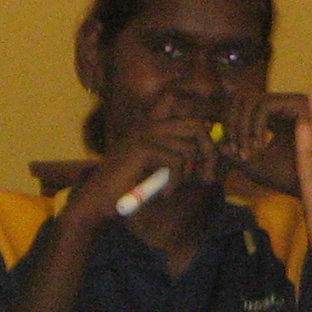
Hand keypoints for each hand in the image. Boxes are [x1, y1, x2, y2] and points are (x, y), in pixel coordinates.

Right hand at [70, 114, 223, 228]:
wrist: (98, 200)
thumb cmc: (128, 189)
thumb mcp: (160, 171)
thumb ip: (181, 160)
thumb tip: (213, 158)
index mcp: (151, 126)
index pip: (185, 111)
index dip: (203, 131)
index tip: (206, 157)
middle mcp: (148, 125)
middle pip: (196, 126)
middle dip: (209, 153)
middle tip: (206, 177)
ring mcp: (144, 134)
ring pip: (188, 148)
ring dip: (188, 174)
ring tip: (173, 188)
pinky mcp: (142, 149)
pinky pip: (176, 162)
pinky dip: (176, 182)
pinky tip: (165, 193)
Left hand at [223, 88, 309, 195]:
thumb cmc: (292, 180)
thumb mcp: (258, 167)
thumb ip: (237, 155)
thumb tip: (219, 142)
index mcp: (279, 116)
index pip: (244, 106)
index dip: (231, 124)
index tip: (231, 150)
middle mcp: (288, 105)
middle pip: (245, 96)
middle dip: (232, 122)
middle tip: (234, 149)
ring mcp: (296, 101)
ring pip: (252, 99)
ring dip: (241, 127)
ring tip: (247, 152)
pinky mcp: (302, 103)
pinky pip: (264, 106)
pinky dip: (254, 127)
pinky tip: (259, 148)